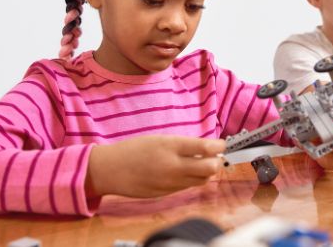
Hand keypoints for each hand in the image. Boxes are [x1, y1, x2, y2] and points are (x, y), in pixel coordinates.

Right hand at [86, 135, 224, 198]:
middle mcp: (173, 165)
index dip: (219, 146)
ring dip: (207, 172)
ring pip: (202, 180)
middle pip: (210, 168)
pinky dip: (192, 179)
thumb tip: (207, 148)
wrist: (111, 170)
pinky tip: (185, 172)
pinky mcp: (167, 194)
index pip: (205, 148)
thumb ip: (183, 145)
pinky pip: (188, 187)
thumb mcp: (160, 139)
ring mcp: (171, 182)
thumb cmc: (134, 150)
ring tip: (200, 163)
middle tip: (214, 155)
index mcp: (171, 146)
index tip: (221, 143)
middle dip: (217, 161)